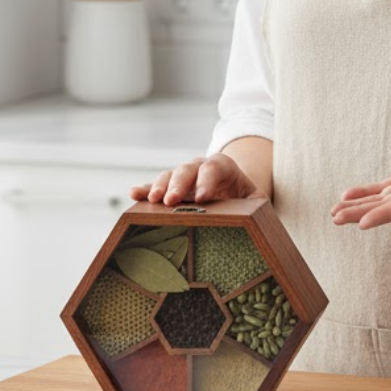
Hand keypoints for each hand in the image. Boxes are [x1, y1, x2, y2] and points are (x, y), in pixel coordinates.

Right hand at [130, 154, 258, 205]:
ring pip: (169, 175)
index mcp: (224, 167)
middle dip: (179, 184)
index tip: (202, 199)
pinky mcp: (169, 188)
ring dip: (160, 186)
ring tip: (153, 201)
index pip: (215, 167)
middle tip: (171, 202)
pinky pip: (155, 186)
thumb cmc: (246, 201)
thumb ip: (257, 209)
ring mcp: (183, 177)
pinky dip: (145, 189)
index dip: (208, 180)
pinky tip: (134, 194)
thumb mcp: (256, 203)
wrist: (234, 194)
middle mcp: (200, 167)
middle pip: (188, 168)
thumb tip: (256, 224)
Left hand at [330, 119, 390, 229]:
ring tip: (334, 212)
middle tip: (334, 218)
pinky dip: (369, 192)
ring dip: (359, 206)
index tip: (361, 224)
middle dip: (361, 213)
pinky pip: (387, 188)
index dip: (383, 214)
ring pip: (384, 199)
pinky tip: (350, 194)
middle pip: (388, 207)